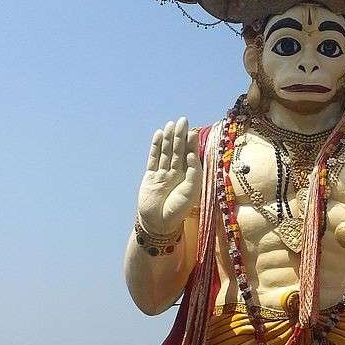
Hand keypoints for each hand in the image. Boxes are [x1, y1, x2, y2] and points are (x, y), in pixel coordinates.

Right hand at [137, 117, 201, 234]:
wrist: (158, 223)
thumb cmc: (178, 210)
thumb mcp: (191, 191)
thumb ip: (193, 172)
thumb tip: (190, 153)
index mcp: (188, 176)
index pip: (190, 155)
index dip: (191, 143)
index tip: (193, 131)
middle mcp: (176, 172)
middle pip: (178, 150)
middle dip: (181, 135)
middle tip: (183, 120)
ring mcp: (163, 173)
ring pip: (167, 152)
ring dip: (169, 138)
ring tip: (171, 124)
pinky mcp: (150, 176)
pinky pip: (154, 158)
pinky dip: (156, 146)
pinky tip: (159, 135)